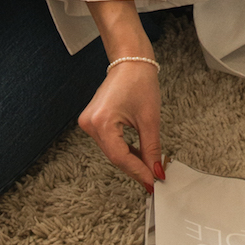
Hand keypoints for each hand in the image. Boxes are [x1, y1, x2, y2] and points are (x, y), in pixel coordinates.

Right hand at [79, 55, 163, 191]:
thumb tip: (155, 171)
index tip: (153, 183)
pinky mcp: (92, 121)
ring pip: (111, 152)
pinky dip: (123, 150)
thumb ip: (152, 149)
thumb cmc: (139, 81)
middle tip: (154, 179)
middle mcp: (90, 124)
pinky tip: (137, 155)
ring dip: (130, 160)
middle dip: (135, 168)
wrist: (130, 61)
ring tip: (149, 168)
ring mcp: (89, 123)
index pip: (120, 157)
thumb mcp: (150, 119)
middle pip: (114, 157)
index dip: (138, 172)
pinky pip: (109, 143)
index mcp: (102, 122)